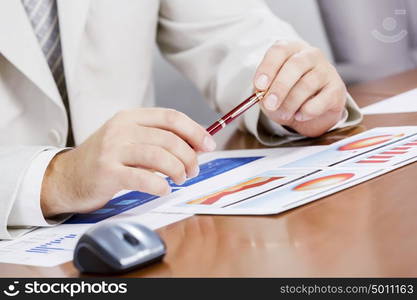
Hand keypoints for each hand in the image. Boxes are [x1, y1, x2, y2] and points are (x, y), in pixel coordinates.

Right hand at [40, 108, 216, 216]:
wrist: (67, 177)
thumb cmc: (106, 159)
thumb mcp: (131, 140)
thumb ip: (160, 140)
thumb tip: (197, 145)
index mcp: (131, 117)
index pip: (171, 117)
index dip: (194, 131)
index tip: (208, 145)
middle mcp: (121, 129)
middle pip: (169, 138)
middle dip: (189, 156)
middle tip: (193, 170)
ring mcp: (112, 149)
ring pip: (159, 156)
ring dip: (178, 170)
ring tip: (180, 179)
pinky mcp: (107, 172)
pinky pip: (143, 178)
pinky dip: (160, 185)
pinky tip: (164, 189)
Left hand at [254, 40, 346, 136]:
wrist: (309, 110)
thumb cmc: (286, 94)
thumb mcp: (269, 92)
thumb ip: (264, 92)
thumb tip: (263, 97)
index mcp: (290, 50)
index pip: (279, 51)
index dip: (268, 68)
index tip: (259, 86)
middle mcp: (310, 55)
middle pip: (295, 65)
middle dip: (280, 87)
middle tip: (270, 105)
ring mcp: (326, 70)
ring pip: (307, 84)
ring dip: (291, 103)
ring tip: (283, 114)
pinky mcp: (337, 88)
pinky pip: (322, 100)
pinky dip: (308, 111)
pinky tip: (300, 115)